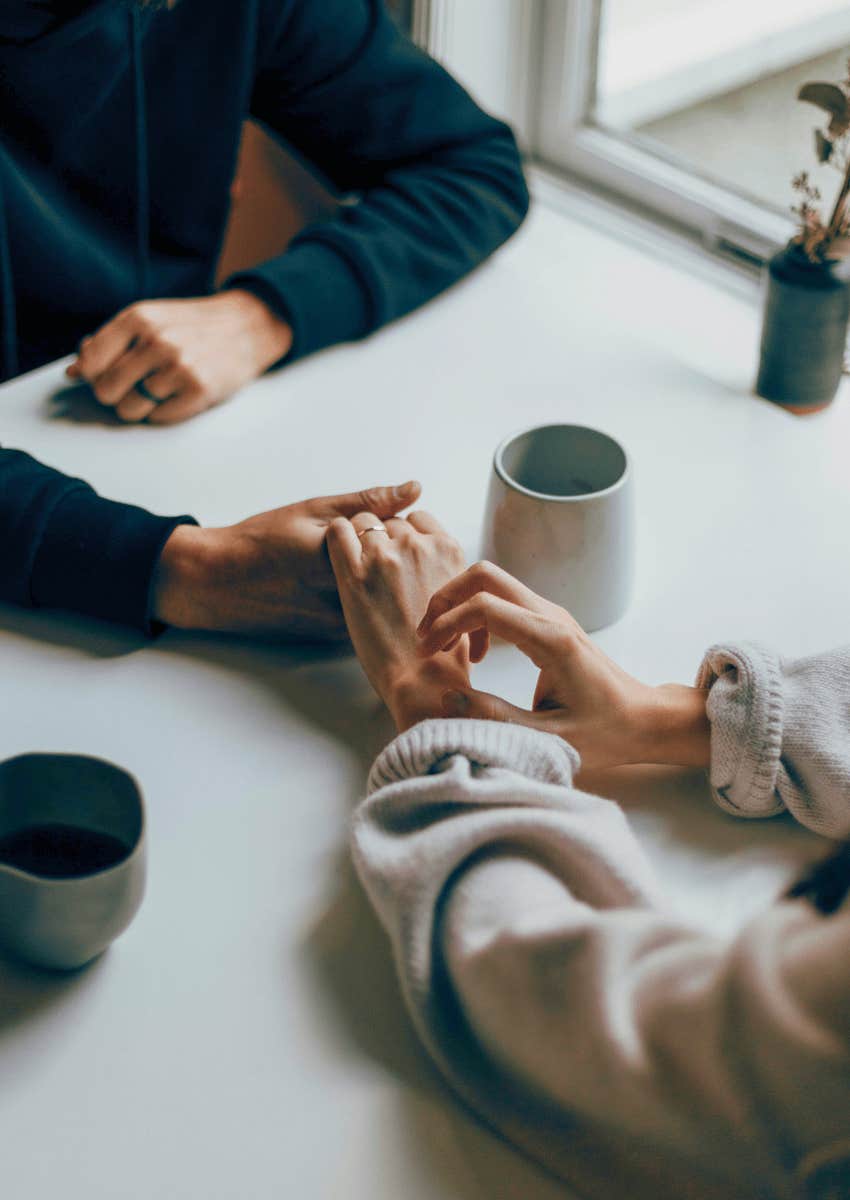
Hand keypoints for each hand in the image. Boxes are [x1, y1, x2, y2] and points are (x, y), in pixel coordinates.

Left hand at [66, 290, 292, 424]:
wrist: (246, 327)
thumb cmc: (192, 326)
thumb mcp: (150, 319)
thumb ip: (109, 342)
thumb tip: (73, 371)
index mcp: (138, 318)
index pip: (90, 362)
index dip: (92, 375)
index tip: (105, 375)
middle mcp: (156, 341)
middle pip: (106, 391)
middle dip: (115, 394)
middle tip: (135, 385)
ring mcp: (178, 367)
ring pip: (130, 409)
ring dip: (139, 406)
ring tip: (159, 390)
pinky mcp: (198, 391)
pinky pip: (158, 418)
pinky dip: (163, 412)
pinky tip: (177, 394)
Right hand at [152, 480, 421, 637]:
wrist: (220, 583)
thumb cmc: (262, 541)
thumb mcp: (314, 510)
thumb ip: (368, 502)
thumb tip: (414, 488)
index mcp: (341, 560)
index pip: (402, 542)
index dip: (400, 529)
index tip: (383, 522)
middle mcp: (345, 598)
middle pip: (400, 575)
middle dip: (399, 557)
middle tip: (374, 542)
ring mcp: (342, 623)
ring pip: (388, 599)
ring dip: (389, 582)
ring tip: (354, 566)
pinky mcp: (337, 637)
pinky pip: (372, 616)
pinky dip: (374, 601)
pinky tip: (357, 586)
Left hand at [326, 511, 469, 730]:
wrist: (423, 679)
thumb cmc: (443, 651)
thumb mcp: (460, 599)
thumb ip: (445, 571)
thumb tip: (431, 564)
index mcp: (448, 550)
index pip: (419, 519)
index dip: (405, 534)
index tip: (398, 553)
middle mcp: (418, 546)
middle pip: (390, 521)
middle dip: (382, 539)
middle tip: (376, 569)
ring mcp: (385, 556)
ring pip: (363, 522)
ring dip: (358, 539)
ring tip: (357, 568)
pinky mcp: (354, 573)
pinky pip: (338, 531)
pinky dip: (336, 537)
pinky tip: (338, 557)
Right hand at [416, 561, 709, 769]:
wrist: (644, 719)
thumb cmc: (606, 732)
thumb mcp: (547, 737)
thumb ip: (495, 718)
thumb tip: (446, 699)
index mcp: (551, 640)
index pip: (484, 606)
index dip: (446, 623)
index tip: (427, 653)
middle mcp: (551, 616)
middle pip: (485, 575)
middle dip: (446, 599)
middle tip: (428, 639)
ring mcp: (552, 614)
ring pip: (493, 582)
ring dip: (460, 606)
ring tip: (446, 648)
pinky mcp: (550, 621)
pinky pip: (504, 600)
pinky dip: (477, 615)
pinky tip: (476, 654)